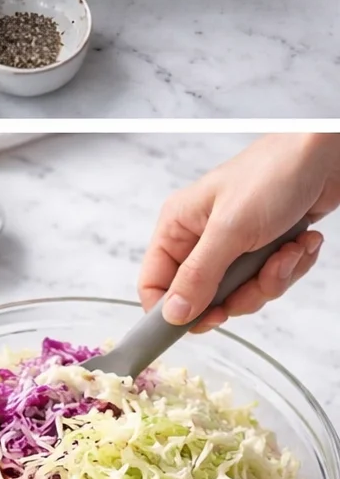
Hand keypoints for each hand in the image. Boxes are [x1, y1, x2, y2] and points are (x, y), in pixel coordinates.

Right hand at [138, 133, 338, 330]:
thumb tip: (172, 315)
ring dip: (273, 278)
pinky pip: (270, 279)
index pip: (155, 283)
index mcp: (178, 226)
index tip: (202, 323)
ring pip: (242, 293)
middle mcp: (202, 238)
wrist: (324, 156)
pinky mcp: (265, 248)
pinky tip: (302, 242)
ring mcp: (235, 245)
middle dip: (241, 294)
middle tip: (260, 278)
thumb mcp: (230, 231)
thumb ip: (198, 276)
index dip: (173, 310)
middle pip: (205, 297)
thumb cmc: (271, 176)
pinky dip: (292, 266)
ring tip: (289, 250)